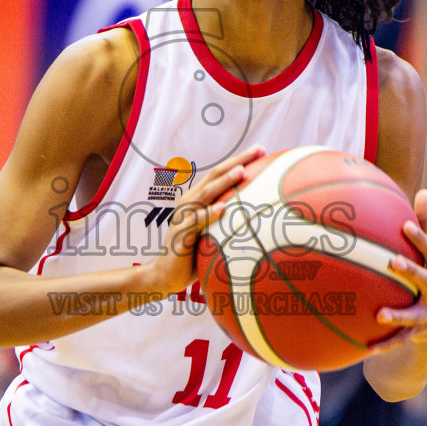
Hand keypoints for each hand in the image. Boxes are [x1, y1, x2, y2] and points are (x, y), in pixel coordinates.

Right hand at [147, 145, 266, 296]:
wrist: (164, 276)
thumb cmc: (194, 255)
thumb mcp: (213, 234)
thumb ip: (230, 223)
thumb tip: (261, 221)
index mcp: (198, 199)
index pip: (220, 174)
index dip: (239, 159)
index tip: (262, 149)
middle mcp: (190, 202)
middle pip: (215, 176)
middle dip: (237, 160)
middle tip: (258, 149)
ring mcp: (184, 217)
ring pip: (206, 194)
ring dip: (224, 182)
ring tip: (242, 170)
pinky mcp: (181, 235)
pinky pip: (196, 222)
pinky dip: (209, 214)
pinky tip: (223, 208)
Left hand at [372, 189, 426, 351]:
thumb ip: (426, 225)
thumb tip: (423, 190)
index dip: (420, 238)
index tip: (405, 226)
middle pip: (425, 280)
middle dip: (410, 272)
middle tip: (391, 262)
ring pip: (413, 315)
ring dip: (398, 316)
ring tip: (379, 314)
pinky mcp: (418, 333)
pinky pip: (400, 340)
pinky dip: (386, 344)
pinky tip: (367, 348)